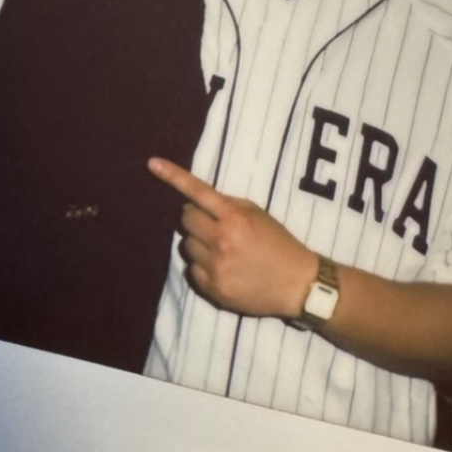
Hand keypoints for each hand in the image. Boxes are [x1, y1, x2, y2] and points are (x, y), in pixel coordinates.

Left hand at [148, 157, 317, 319]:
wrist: (298, 284)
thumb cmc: (279, 244)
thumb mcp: (259, 215)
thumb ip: (229, 205)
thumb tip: (197, 201)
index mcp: (235, 217)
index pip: (198, 192)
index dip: (173, 176)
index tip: (152, 163)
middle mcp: (222, 240)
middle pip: (185, 219)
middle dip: (195, 218)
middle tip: (213, 225)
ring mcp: (216, 266)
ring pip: (186, 245)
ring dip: (198, 243)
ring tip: (221, 249)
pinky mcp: (213, 289)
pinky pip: (191, 270)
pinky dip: (201, 266)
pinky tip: (222, 268)